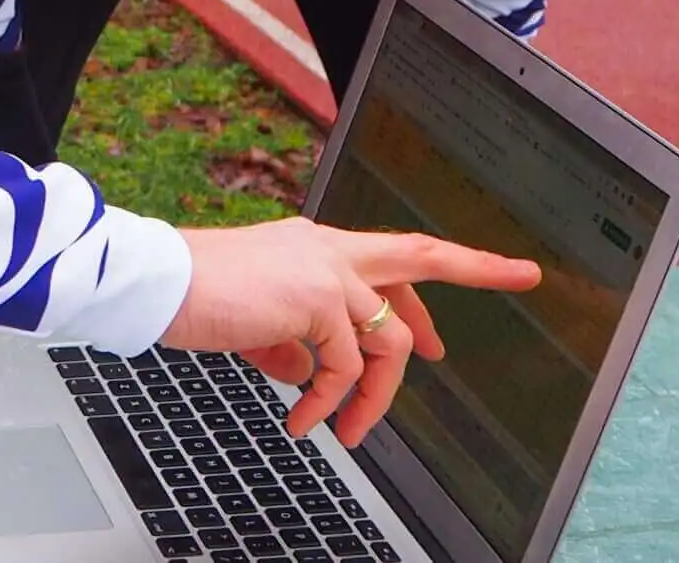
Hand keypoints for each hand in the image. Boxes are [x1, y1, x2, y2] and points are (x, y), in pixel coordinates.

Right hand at [163, 221, 540, 447]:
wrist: (157, 282)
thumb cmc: (191, 296)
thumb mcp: (252, 322)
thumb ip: (287, 342)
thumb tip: (306, 372)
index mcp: (310, 248)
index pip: (387, 259)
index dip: (430, 281)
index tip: (473, 290)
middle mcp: (325, 249)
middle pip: (418, 256)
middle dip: (477, 264)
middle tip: (522, 275)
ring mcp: (324, 269)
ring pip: (386, 338)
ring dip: (373, 396)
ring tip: (345, 431)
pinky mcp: (317, 297)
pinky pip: (342, 366)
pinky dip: (328, 402)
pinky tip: (304, 420)